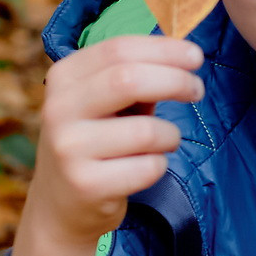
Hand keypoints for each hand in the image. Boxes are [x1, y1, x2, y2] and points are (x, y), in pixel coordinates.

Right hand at [5, 37, 203, 255]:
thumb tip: (185, 57)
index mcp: (63, 78)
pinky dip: (159, 165)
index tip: (196, 56)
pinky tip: (144, 168)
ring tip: (163, 142)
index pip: (118, 49)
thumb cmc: (95, 141)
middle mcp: (58, 110)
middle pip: (129, 79)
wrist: (60, 206)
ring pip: (147, 131)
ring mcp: (69, 149)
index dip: (164, 49)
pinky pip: (148, 167)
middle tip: (197, 90)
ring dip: (170, 135)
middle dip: (175, 81)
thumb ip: (135, 77)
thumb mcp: (102, 102)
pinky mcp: (86, 185)